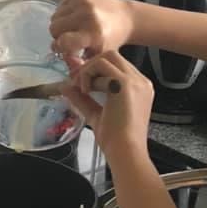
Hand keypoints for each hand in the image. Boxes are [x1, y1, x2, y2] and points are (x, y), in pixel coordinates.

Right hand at [49, 0, 134, 66]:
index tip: (63, 48)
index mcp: (93, 34)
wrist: (126, 17)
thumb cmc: (112, 38)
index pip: (63, 42)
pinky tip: (76, 17)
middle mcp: (87, 15)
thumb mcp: (98, 55)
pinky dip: (65, 13)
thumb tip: (64, 61)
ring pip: (55, 16)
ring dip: (61, 24)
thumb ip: (79, 63)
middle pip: (54, 28)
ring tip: (74, 27)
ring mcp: (82, 2)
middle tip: (69, 38)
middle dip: (59, 35)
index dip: (59, 47)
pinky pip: (60, 6)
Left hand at [63, 51, 153, 165]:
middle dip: (91, 66)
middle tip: (78, 83)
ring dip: (90, 70)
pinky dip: (88, 75)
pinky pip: (102, 66)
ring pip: (107, 57)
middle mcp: (140, 82)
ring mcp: (135, 81)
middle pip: (113, 56)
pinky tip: (85, 91)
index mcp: (138, 89)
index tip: (80, 82)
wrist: (125, 151)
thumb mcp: (96, 114)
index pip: (116, 67)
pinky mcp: (125, 83)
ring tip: (83, 90)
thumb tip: (66, 87)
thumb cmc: (116, 140)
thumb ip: (83, 100)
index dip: (96, 71)